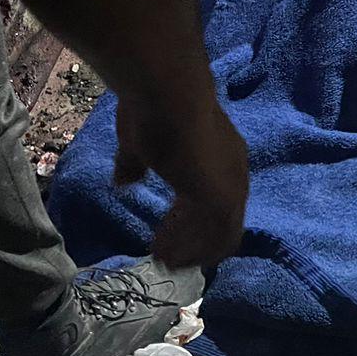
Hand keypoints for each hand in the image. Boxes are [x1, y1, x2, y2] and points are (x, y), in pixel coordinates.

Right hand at [114, 90, 248, 269]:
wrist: (167, 93)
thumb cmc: (155, 109)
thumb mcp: (140, 141)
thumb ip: (135, 164)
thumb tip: (122, 182)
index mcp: (222, 155)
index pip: (215, 199)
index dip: (191, 220)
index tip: (165, 235)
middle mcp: (233, 172)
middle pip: (222, 221)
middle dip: (193, 241)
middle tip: (165, 258)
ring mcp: (230, 186)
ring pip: (218, 233)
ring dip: (190, 250)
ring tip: (161, 262)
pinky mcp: (219, 198)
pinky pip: (210, 237)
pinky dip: (188, 249)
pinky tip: (161, 254)